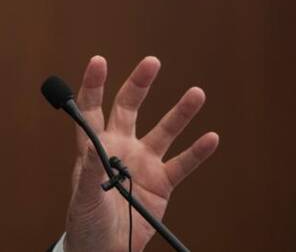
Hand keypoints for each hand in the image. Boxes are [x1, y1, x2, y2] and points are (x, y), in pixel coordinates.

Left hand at [63, 56, 218, 251]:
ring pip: (163, 131)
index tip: (98, 61)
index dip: (94, 85)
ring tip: (197, 93)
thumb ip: (88, 171)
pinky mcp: (162, 184)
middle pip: (129, 108)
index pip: (91, 109)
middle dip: (139, 84)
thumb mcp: (84, 197)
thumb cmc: (86, 222)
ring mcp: (143, 163)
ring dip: (179, 113)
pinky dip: (197, 152)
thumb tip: (89, 146)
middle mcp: (120, 147)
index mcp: (94, 147)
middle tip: (152, 62)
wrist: (105, 250)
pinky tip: (211, 137)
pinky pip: (182, 164)